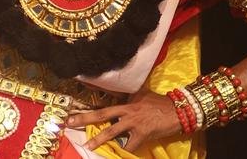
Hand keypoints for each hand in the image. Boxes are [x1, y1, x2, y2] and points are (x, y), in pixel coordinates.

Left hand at [66, 90, 181, 152]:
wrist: (177, 110)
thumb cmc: (159, 102)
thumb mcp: (142, 94)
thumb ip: (129, 96)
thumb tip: (119, 94)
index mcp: (125, 101)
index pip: (104, 101)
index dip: (89, 104)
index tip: (73, 106)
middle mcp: (126, 110)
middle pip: (101, 114)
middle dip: (84, 118)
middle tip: (69, 122)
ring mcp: (133, 122)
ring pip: (112, 131)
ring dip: (99, 139)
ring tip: (88, 145)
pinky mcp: (142, 134)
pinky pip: (129, 146)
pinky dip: (122, 151)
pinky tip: (116, 154)